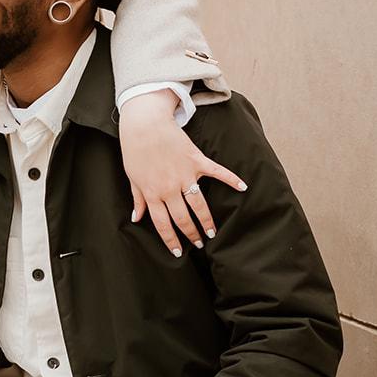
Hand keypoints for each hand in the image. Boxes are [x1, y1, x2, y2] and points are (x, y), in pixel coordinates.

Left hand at [119, 91, 246, 255]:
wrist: (145, 124)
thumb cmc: (135, 151)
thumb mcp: (132, 177)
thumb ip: (138, 199)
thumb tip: (136, 218)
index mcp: (153, 193)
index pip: (163, 224)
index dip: (171, 240)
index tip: (179, 252)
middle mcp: (169, 188)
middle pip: (183, 218)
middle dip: (191, 234)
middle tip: (200, 243)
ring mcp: (185, 175)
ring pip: (199, 204)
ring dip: (206, 220)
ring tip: (212, 232)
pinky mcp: (196, 161)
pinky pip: (217, 172)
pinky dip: (231, 179)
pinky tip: (243, 187)